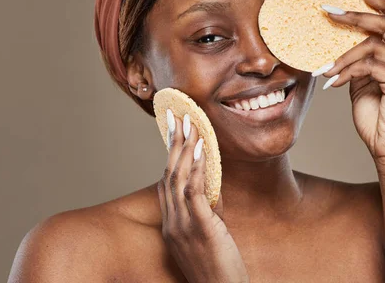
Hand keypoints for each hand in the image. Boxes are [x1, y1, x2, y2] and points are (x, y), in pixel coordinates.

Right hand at [157, 111, 248, 282]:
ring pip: (178, 178)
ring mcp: (182, 226)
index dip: (170, 156)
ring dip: (184, 148)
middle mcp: (172, 223)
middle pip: (169, 174)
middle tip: (178, 117)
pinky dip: (197, 167)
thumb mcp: (209, 235)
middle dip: (173, 143)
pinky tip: (202, 149)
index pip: (166, 183)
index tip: (175, 133)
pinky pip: (194, 191)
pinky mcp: (199, 228)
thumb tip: (212, 187)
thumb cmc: (218, 269)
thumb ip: (207, 211)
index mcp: (172, 225)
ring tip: (190, 124)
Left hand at [317, 0, 384, 165]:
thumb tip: (340, 47)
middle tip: (328, 11)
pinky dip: (346, 70)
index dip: (382, 1)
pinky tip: (331, 82)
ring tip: (322, 68)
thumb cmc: (378, 120)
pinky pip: (369, 64)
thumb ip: (360, 63)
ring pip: (374, 43)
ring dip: (342, 54)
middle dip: (357, 13)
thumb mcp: (364, 84)